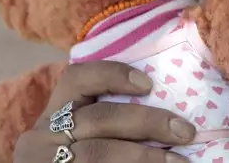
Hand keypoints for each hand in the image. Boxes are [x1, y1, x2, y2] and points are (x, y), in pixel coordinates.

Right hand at [14, 61, 194, 162]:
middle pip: (98, 119)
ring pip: (99, 153)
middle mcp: (42, 137)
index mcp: (53, 114)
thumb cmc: (81, 156)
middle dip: (147, 122)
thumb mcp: (82, 134)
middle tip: (185, 131)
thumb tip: (169, 108)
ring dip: (146, 156)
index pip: (76, 78)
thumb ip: (111, 117)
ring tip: (180, 162)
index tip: (149, 83)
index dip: (112, 74)